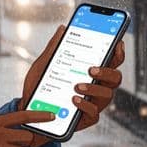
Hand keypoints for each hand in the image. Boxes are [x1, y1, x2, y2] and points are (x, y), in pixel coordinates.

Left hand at [21, 29, 124, 146]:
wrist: (28, 111)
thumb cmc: (39, 86)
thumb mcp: (44, 64)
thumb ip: (55, 47)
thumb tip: (63, 28)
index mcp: (91, 72)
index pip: (111, 61)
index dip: (118, 52)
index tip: (117, 43)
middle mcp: (97, 87)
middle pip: (115, 78)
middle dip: (107, 71)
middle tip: (91, 68)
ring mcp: (93, 103)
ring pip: (107, 95)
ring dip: (94, 88)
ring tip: (77, 86)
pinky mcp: (87, 118)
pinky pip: (94, 113)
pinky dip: (85, 105)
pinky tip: (74, 100)